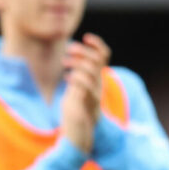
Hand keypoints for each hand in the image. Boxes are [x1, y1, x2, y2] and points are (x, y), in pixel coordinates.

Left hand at [61, 33, 110, 153]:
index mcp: (96, 77)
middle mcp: (98, 83)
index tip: (85, 37)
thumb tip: (73, 55)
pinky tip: (66, 78)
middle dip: (83, 51)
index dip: (97, 44)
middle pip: (97, 60)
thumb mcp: (76, 85)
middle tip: (69, 50)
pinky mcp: (87, 104)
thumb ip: (78, 72)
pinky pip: (86, 88)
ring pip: (92, 72)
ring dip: (78, 64)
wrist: (79, 132)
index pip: (104, 55)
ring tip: (65, 64)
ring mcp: (94, 94)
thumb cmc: (76, 108)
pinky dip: (76, 79)